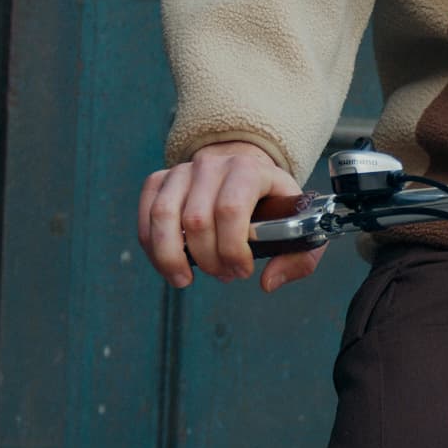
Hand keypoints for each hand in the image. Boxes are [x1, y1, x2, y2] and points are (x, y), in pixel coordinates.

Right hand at [138, 140, 323, 293]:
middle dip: (208, 260)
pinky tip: (168, 265)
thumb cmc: (274, 205)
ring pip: (164, 217)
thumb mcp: (300, 226)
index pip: (231, 209)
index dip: (233, 250)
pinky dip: (152, 247)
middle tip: (224, 275)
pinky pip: (146, 215)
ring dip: (172, 258)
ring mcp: (183, 170)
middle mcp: (213, 165)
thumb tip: (268, 282)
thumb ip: (300, 258)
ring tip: (185, 279)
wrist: (245, 172)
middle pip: (197, 220)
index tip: (243, 271)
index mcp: (250, 170)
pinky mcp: (160, 180)